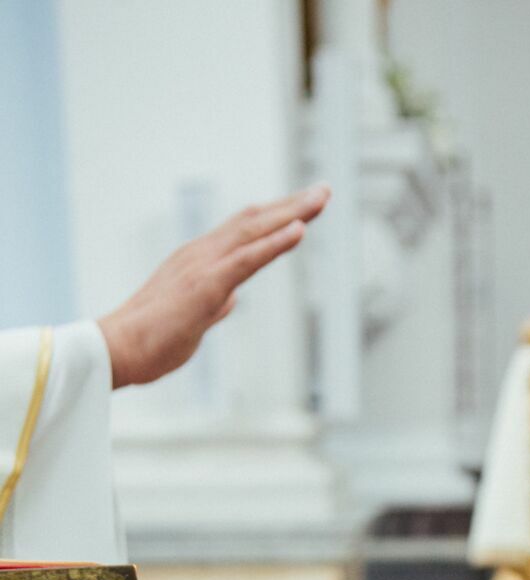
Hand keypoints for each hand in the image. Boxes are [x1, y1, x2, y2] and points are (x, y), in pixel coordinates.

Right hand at [97, 183, 329, 387]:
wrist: (118, 350)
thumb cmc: (151, 341)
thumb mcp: (194, 320)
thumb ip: (215, 304)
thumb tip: (232, 299)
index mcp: (199, 260)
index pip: (244, 231)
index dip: (276, 217)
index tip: (305, 208)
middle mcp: (202, 253)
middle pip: (254, 221)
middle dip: (292, 205)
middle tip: (324, 190)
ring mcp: (204, 265)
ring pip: (254, 231)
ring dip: (292, 213)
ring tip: (321, 198)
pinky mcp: (206, 284)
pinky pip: (247, 259)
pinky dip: (275, 242)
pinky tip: (299, 229)